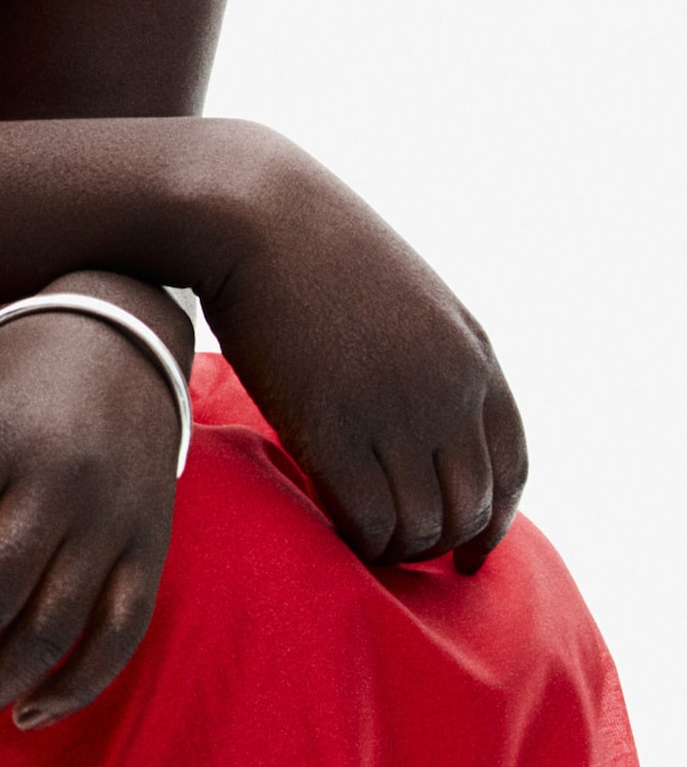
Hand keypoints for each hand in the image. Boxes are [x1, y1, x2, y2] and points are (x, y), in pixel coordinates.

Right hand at [203, 140, 525, 574]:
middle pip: (470, 506)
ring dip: (397, 546)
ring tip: (365, 544)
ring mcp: (393, 413)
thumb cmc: (313, 249)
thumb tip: (424, 410)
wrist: (254, 214)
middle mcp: (448, 391)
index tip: (468, 549)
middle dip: (441, 542)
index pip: (512, 465)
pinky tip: (334, 529)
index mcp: (473, 355)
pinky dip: (359, 540)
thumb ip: (431, 354)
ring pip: (421, 524)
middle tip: (402, 551)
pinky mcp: (332, 431)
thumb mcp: (405, 297)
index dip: (494, 519)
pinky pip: (368, 521)